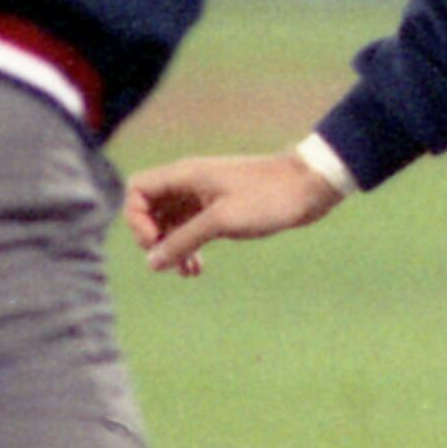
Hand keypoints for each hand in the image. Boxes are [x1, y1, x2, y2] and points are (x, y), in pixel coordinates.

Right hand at [124, 150, 342, 274]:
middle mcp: (190, 182)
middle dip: (153, 237)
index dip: (137, 219)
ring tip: (186, 272)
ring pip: (170, 221)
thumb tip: (152, 262)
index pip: (137, 189)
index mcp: (186, 175)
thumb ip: (184, 240)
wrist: (309, 187)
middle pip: (149, 208)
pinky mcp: (221, 208)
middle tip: (169, 259)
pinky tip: (197, 269)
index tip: (157, 241)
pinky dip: (189, 247)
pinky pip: (191, 228)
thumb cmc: (268, 197)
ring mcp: (205, 195)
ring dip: (173, 247)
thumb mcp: (222, 221)